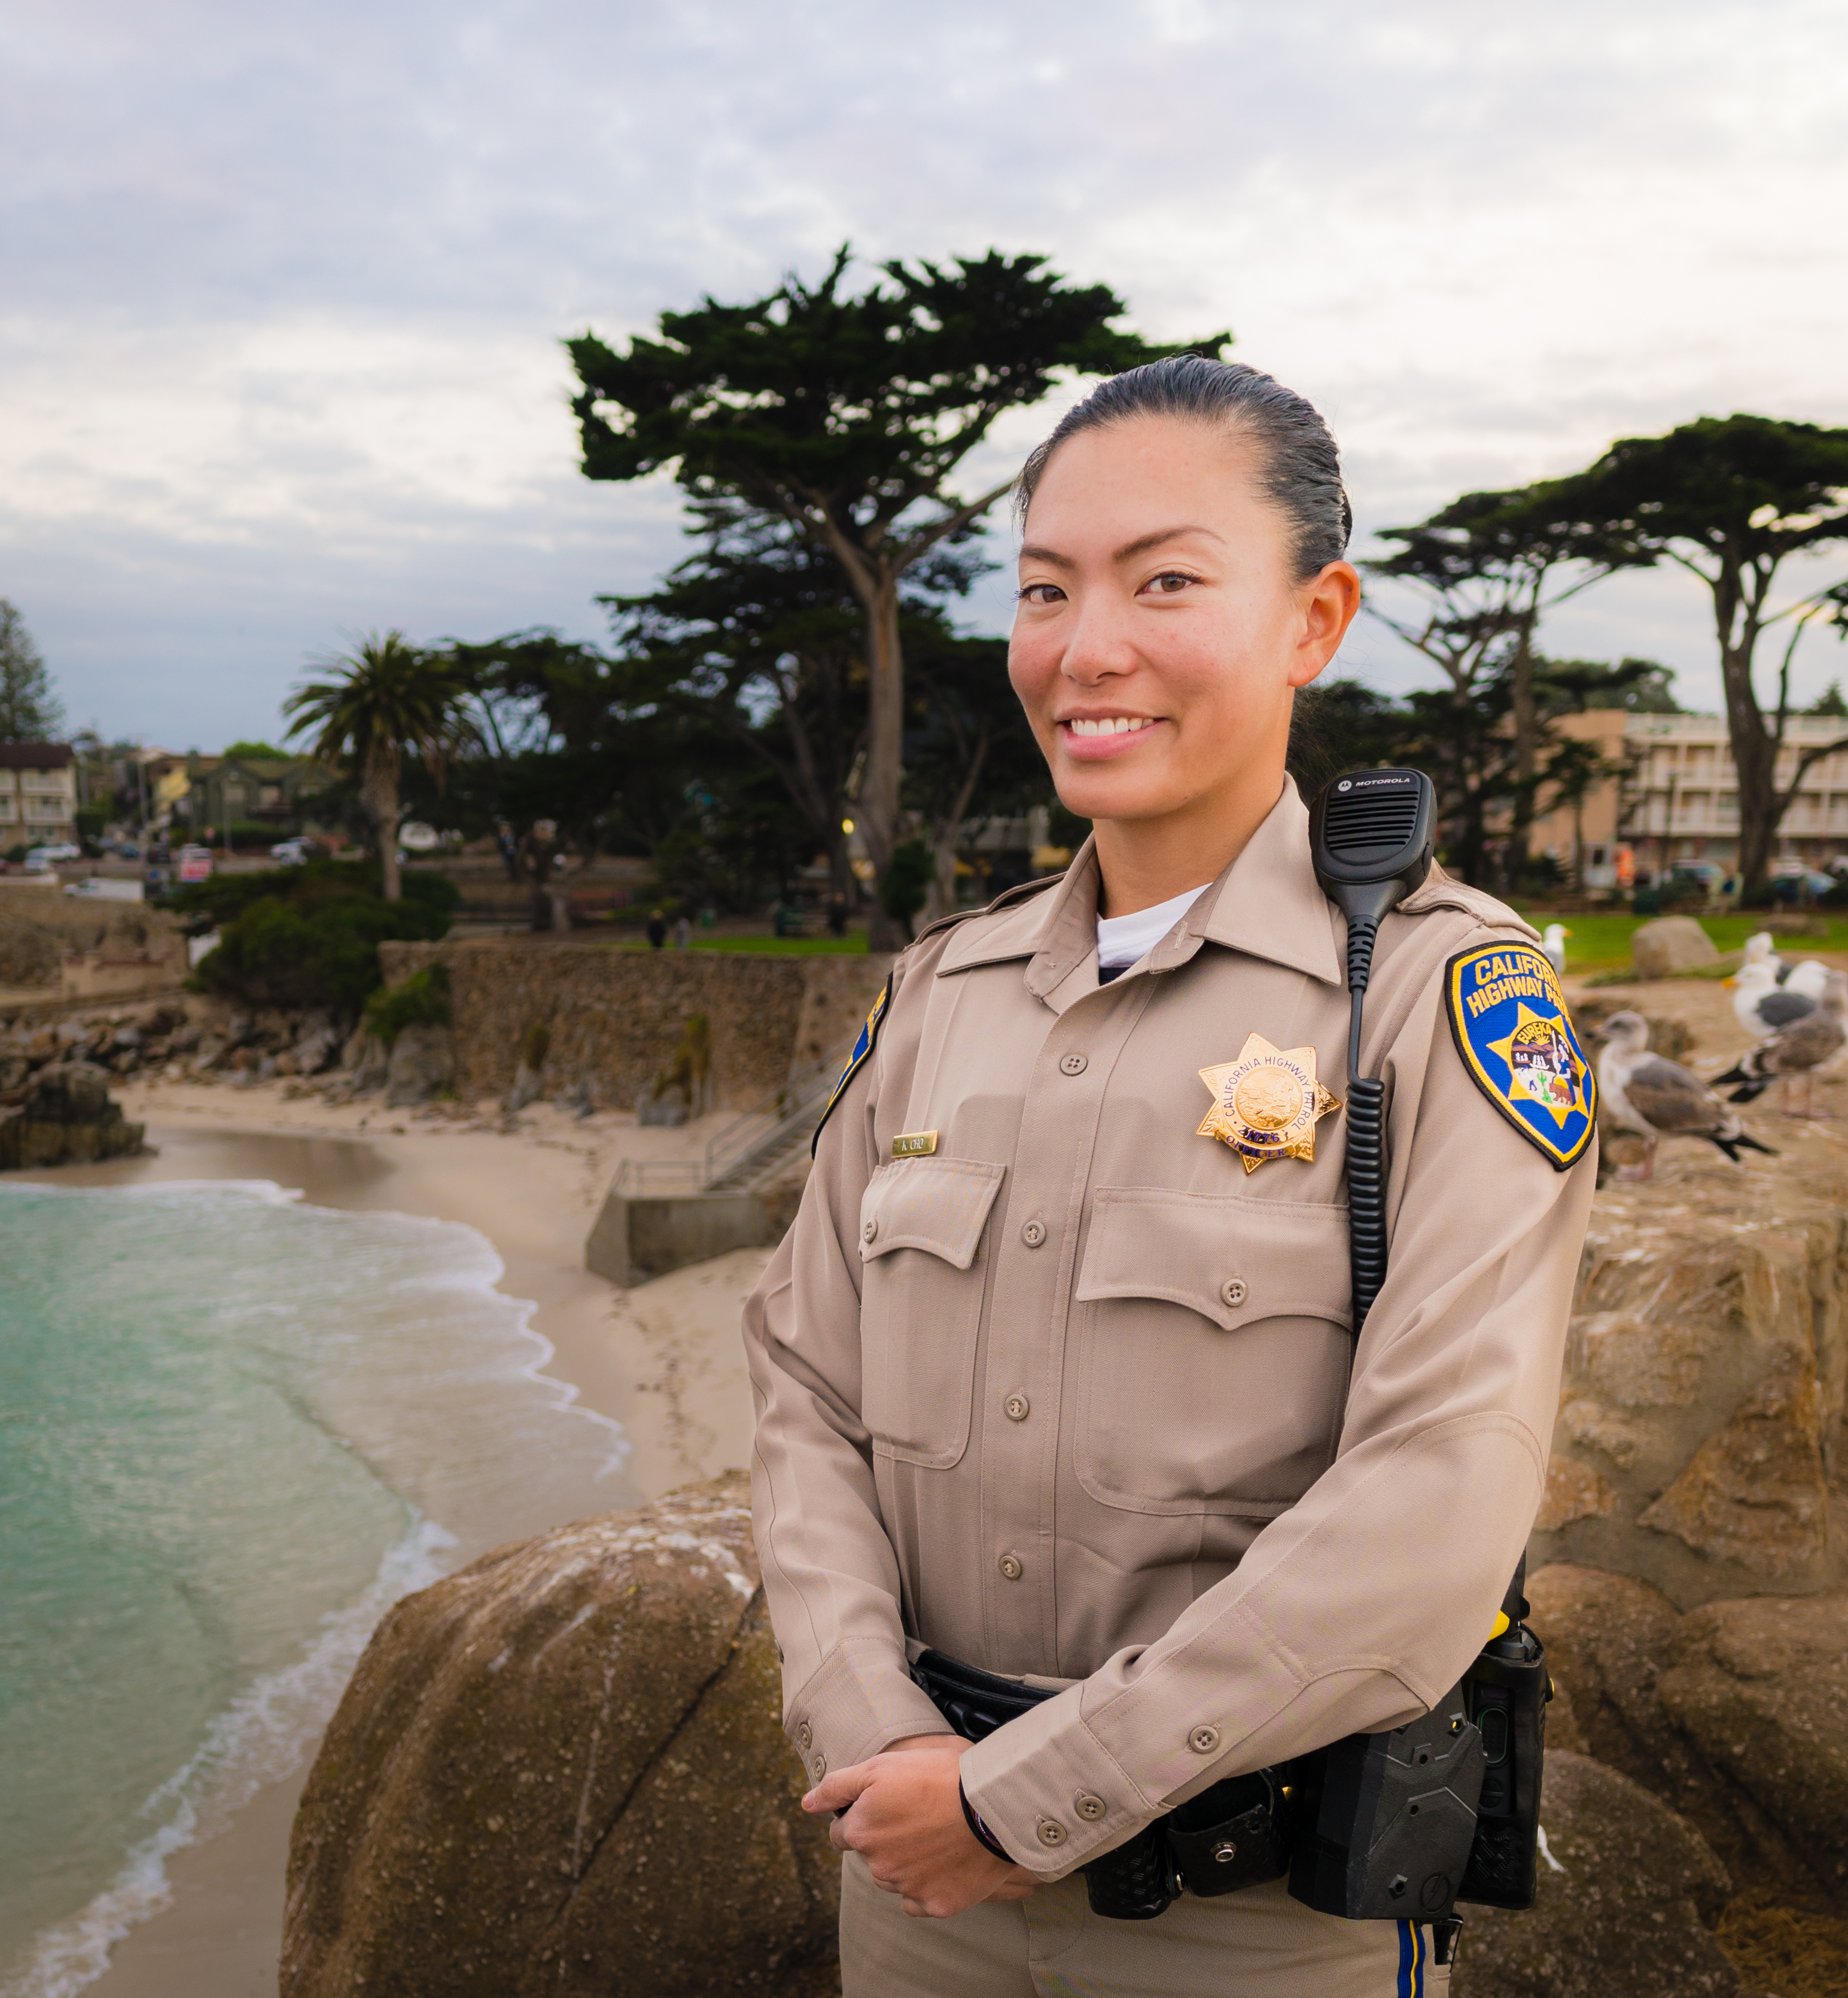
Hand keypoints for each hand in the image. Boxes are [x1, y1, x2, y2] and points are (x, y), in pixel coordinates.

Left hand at [802, 1733, 1038, 1917]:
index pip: (843, 1831)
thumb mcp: (882, 1766)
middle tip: (917, 1814)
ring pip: (894, 1877)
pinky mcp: (936, 1905)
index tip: (888, 1804)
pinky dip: (927, 1884)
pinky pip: (919, 1900)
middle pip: (869, 1854)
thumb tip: (806, 1803)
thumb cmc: (938, 1776)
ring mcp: (907, 1889)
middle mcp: (878, 1865)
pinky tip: (945, 1861)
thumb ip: (838, 1786)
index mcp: (860, 1830)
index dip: (862, 1814)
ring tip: (936, 1834)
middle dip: (885, 1838)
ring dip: (905, 1861)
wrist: (993, 1805)